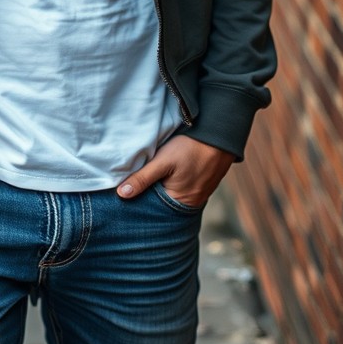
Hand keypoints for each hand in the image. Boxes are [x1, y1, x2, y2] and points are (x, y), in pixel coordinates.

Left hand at [116, 135, 234, 204]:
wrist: (220, 134)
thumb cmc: (191, 148)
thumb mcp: (163, 161)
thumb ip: (143, 178)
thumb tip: (121, 195)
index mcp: (180, 202)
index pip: (153, 209)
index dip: (140, 200)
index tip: (126, 194)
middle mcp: (191, 203)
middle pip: (164, 204)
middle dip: (151, 196)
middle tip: (134, 185)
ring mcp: (200, 194)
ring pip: (173, 195)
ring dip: (163, 188)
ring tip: (150, 178)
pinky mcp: (204, 183)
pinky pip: (184, 188)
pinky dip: (174, 183)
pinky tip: (167, 174)